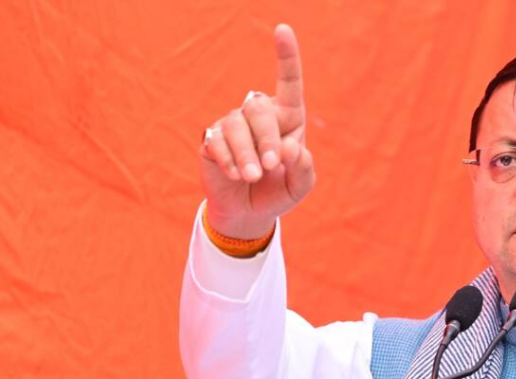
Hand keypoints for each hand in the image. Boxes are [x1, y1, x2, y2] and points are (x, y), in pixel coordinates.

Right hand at [199, 24, 314, 238]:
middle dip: (267, 138)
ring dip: (247, 154)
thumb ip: (303, 168)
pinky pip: (217, 142)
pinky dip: (229, 160)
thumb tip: (290, 148)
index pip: (288, 82)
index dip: (286, 56)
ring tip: (253, 176)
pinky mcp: (212, 141)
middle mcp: (258, 115)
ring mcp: (232, 126)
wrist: (250, 212)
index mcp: (287, 118)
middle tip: (271, 166)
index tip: (282, 29)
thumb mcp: (300, 185)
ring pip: (236, 125)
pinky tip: (236, 175)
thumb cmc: (279, 191)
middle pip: (259, 108)